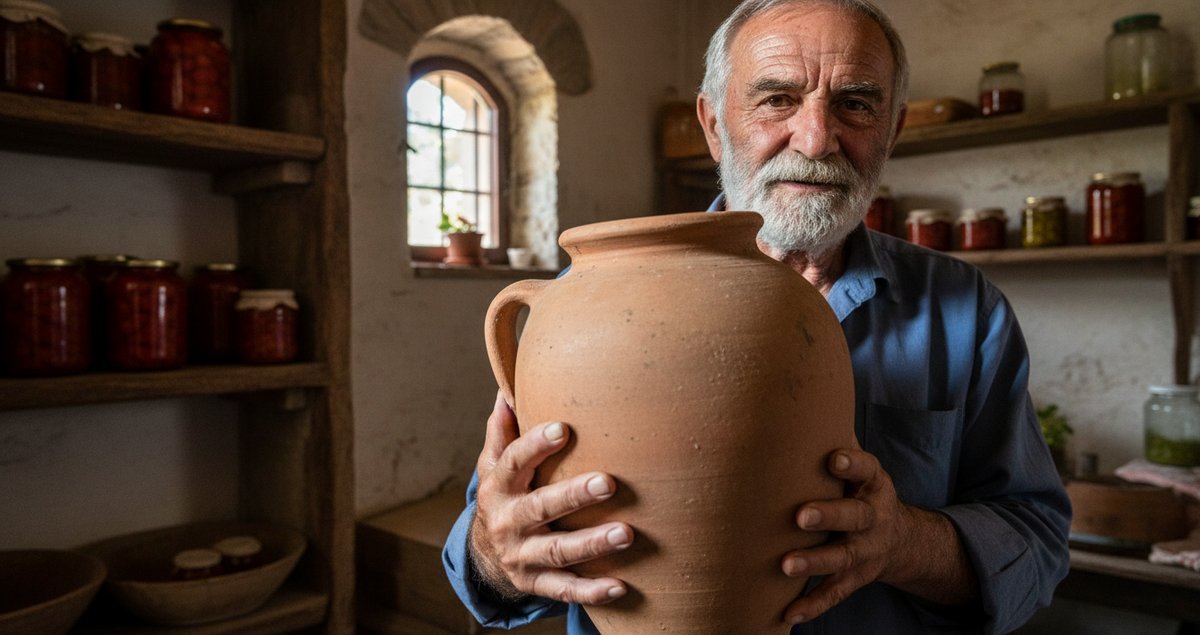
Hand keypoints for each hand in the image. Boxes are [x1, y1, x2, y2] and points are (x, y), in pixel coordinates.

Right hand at [469, 392, 633, 604]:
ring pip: (557, 552)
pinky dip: (591, 591)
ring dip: (592, 544)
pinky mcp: (535, 584)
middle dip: (574, 495)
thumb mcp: (494, 463)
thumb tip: (508, 388)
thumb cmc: (504, 495)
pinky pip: (564, 590)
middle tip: (608, 483)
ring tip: (626, 533)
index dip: (535, 444)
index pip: (515, 461)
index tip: (563, 428)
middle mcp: (508, 522)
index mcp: (500, 486)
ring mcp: (521, 556)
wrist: (483, 556)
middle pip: (541, 508)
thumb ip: (503, 429)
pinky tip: (621, 586)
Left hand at [778, 448, 915, 624]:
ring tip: (786, 565)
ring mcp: (867, 551)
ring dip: (814, 563)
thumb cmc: (860, 489)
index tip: (834, 456)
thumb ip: (835, 438)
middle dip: (829, 515)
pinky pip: (835, 594)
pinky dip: (812, 606)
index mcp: (873, 484)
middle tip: (800, 516)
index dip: (853, 462)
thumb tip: (800, 388)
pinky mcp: (857, 578)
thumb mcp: (859, 465)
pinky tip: (787, 614)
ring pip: (842, 558)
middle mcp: (873, 518)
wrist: (901, 539)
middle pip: (854, 517)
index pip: (867, 469)